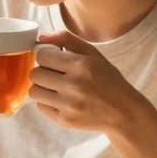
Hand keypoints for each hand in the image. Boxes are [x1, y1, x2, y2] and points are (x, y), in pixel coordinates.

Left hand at [28, 30, 150, 133]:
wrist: (123, 111)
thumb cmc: (108, 80)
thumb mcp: (93, 54)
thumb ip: (66, 39)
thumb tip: (41, 37)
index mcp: (81, 65)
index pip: (42, 56)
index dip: (46, 56)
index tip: (54, 60)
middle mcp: (73, 85)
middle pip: (35, 74)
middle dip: (43, 72)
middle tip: (55, 75)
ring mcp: (68, 105)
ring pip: (33, 92)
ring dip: (42, 88)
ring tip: (55, 88)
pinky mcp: (65, 120)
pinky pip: (40, 107)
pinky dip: (47, 102)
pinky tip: (61, 100)